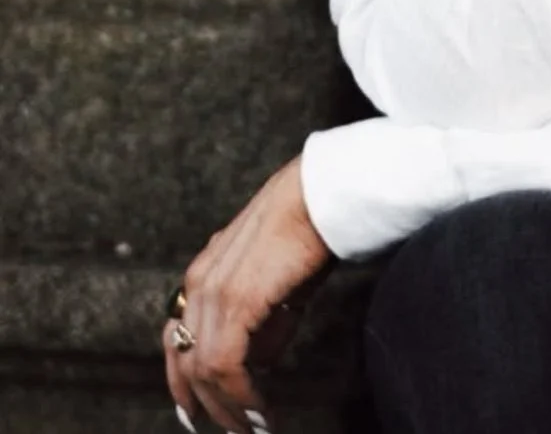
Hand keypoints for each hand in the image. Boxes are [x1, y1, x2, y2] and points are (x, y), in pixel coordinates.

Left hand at [162, 156, 331, 431]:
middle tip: (234, 431)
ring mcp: (214, 291)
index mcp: (203, 273)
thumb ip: (263, 320)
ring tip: (253, 429)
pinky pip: (226, 364)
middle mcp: (199, 283)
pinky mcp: (237, 301)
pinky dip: (242, 395)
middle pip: (185, 361)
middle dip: (206, 405)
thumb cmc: (308, 228)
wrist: (322, 193)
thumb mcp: (278, 280)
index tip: (192, 414)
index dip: (180, 383)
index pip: (175, 339)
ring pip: (205, 369)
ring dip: (229, 408)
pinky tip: (262, 412)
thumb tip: (259, 361)